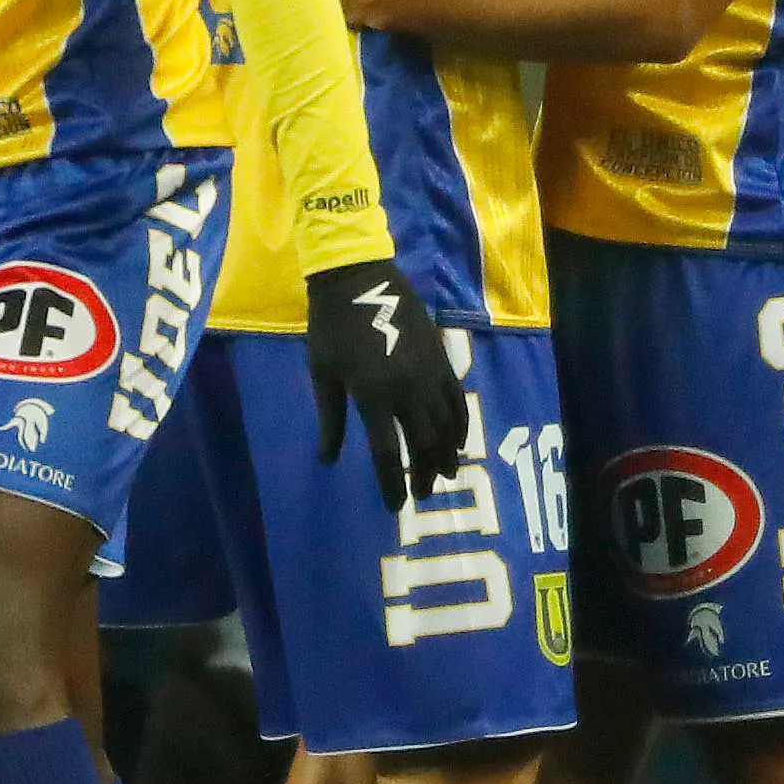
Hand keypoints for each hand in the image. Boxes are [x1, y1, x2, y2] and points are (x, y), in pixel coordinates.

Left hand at [300, 257, 472, 514]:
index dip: (392, 484)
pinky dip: (460, 424)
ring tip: (445, 475)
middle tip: (421, 495)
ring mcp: (429, 373)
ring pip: (446, 426)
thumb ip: (330, 420)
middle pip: (424, 445)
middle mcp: (406, 389)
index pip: (388, 454)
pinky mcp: (443, 358)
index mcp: (371, 396)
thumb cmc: (331, 326)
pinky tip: (458, 441)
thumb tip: (327, 460)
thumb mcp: (322, 375)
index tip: (395, 507)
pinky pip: (458, 399)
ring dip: (447, 455)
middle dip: (424, 474)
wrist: (359, 276)